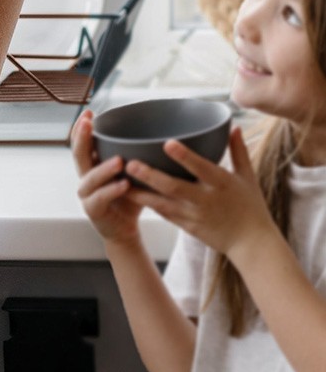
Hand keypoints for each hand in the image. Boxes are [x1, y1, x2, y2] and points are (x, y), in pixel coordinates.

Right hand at [72, 109, 144, 245]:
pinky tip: (124, 185)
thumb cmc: (129, 199)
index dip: (81, 127)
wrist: (125, 232)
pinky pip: (100, 198)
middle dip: (83, 138)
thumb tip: (156, 132)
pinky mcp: (93, 210)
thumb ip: (133, 158)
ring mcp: (86, 194)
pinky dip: (112, 191)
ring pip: (90, 178)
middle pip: (78, 154)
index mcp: (91, 166)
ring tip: (119, 161)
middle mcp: (84, 177)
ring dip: (104, 168)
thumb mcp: (130, 174)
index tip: (90, 112)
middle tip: (90, 123)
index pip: (80, 142)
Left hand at [123, 126, 275, 261]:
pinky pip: (162, 213)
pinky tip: (128, 192)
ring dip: (140, 192)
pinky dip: (146, 203)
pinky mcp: (185, 225)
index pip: (202, 168)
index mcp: (222, 184)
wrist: (252, 245)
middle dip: (151, 176)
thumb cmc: (250, 207)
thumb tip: (234, 126)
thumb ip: (238, 151)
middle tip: (130, 163)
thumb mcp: (248, 177)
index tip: (167, 143)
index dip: (185, 157)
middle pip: (174, 187)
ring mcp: (193, 215)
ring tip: (119, 180)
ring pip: (162, 203)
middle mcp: (205, 199)